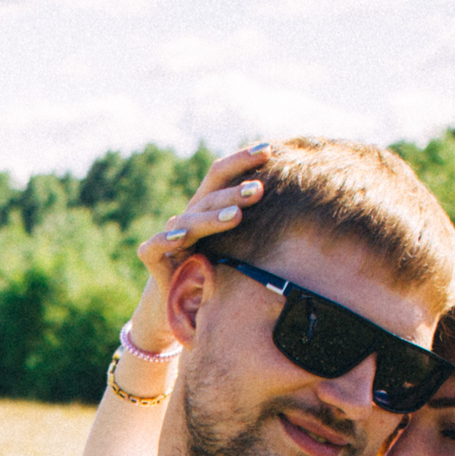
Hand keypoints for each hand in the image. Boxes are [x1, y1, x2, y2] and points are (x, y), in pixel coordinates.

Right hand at [124, 143, 273, 355]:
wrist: (176, 305)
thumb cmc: (214, 272)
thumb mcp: (238, 249)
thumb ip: (258, 228)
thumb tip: (302, 205)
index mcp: (208, 208)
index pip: (222, 174)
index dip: (242, 160)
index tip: (269, 150)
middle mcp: (188, 217)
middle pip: (210, 196)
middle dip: (235, 192)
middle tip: (260, 190)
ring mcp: (169, 236)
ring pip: (189, 221)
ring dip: (212, 217)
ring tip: (236, 217)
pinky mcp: (152, 257)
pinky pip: (156, 246)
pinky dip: (166, 240)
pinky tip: (182, 237)